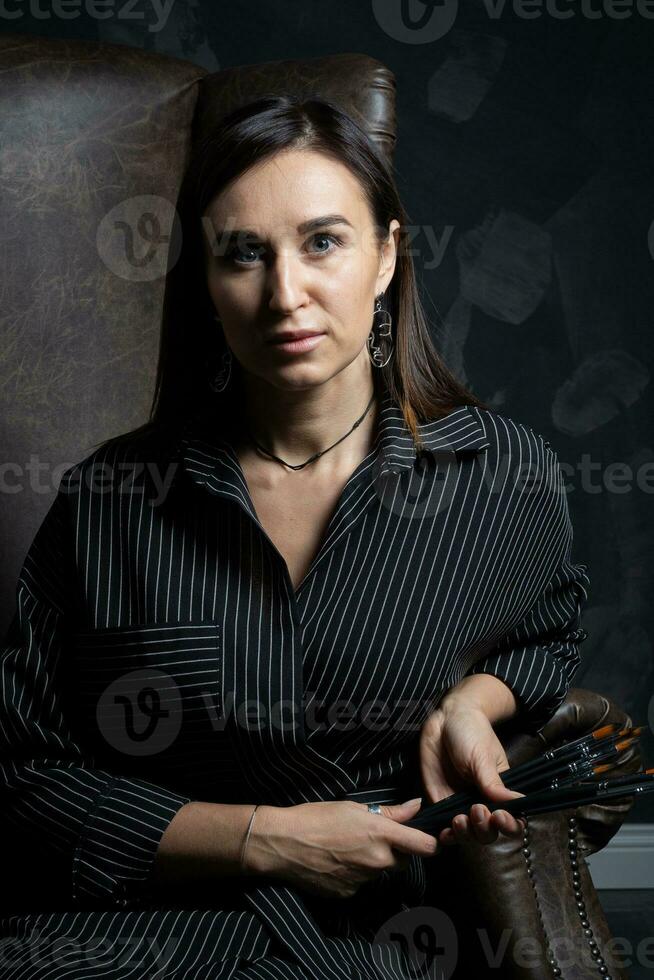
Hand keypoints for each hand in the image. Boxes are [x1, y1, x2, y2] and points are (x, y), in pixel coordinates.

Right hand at [242, 798, 436, 898]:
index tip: (428, 839)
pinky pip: (361, 883)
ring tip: (347, 848)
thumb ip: (390, 812)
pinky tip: (335, 862)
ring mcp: (363, 881)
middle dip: (397, 851)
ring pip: (380, 872)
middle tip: (374, 837)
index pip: (425, 846)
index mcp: (381, 835)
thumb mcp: (354, 807)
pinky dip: (354, 874)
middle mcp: (377, 861)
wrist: (283, 844)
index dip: (431, 843)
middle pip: (404, 861)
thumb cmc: (316, 817)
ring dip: (373, 862)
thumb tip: (417, 805)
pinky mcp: (348, 894)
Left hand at [419, 701, 526, 846]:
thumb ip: (495, 783)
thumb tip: (517, 803)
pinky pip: (444, 827)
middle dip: (484, 829)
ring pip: (467, 835)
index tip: (499, 816)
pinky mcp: (440, 803)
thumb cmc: (470, 733)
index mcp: (499, 792)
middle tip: (477, 810)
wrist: (443, 720)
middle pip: (489, 833)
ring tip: (459, 819)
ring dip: (465, 835)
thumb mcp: (483, 757)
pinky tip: (444, 833)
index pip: (511, 818)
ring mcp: (460, 805)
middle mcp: (482, 802)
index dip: (508, 825)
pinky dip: (445, 835)